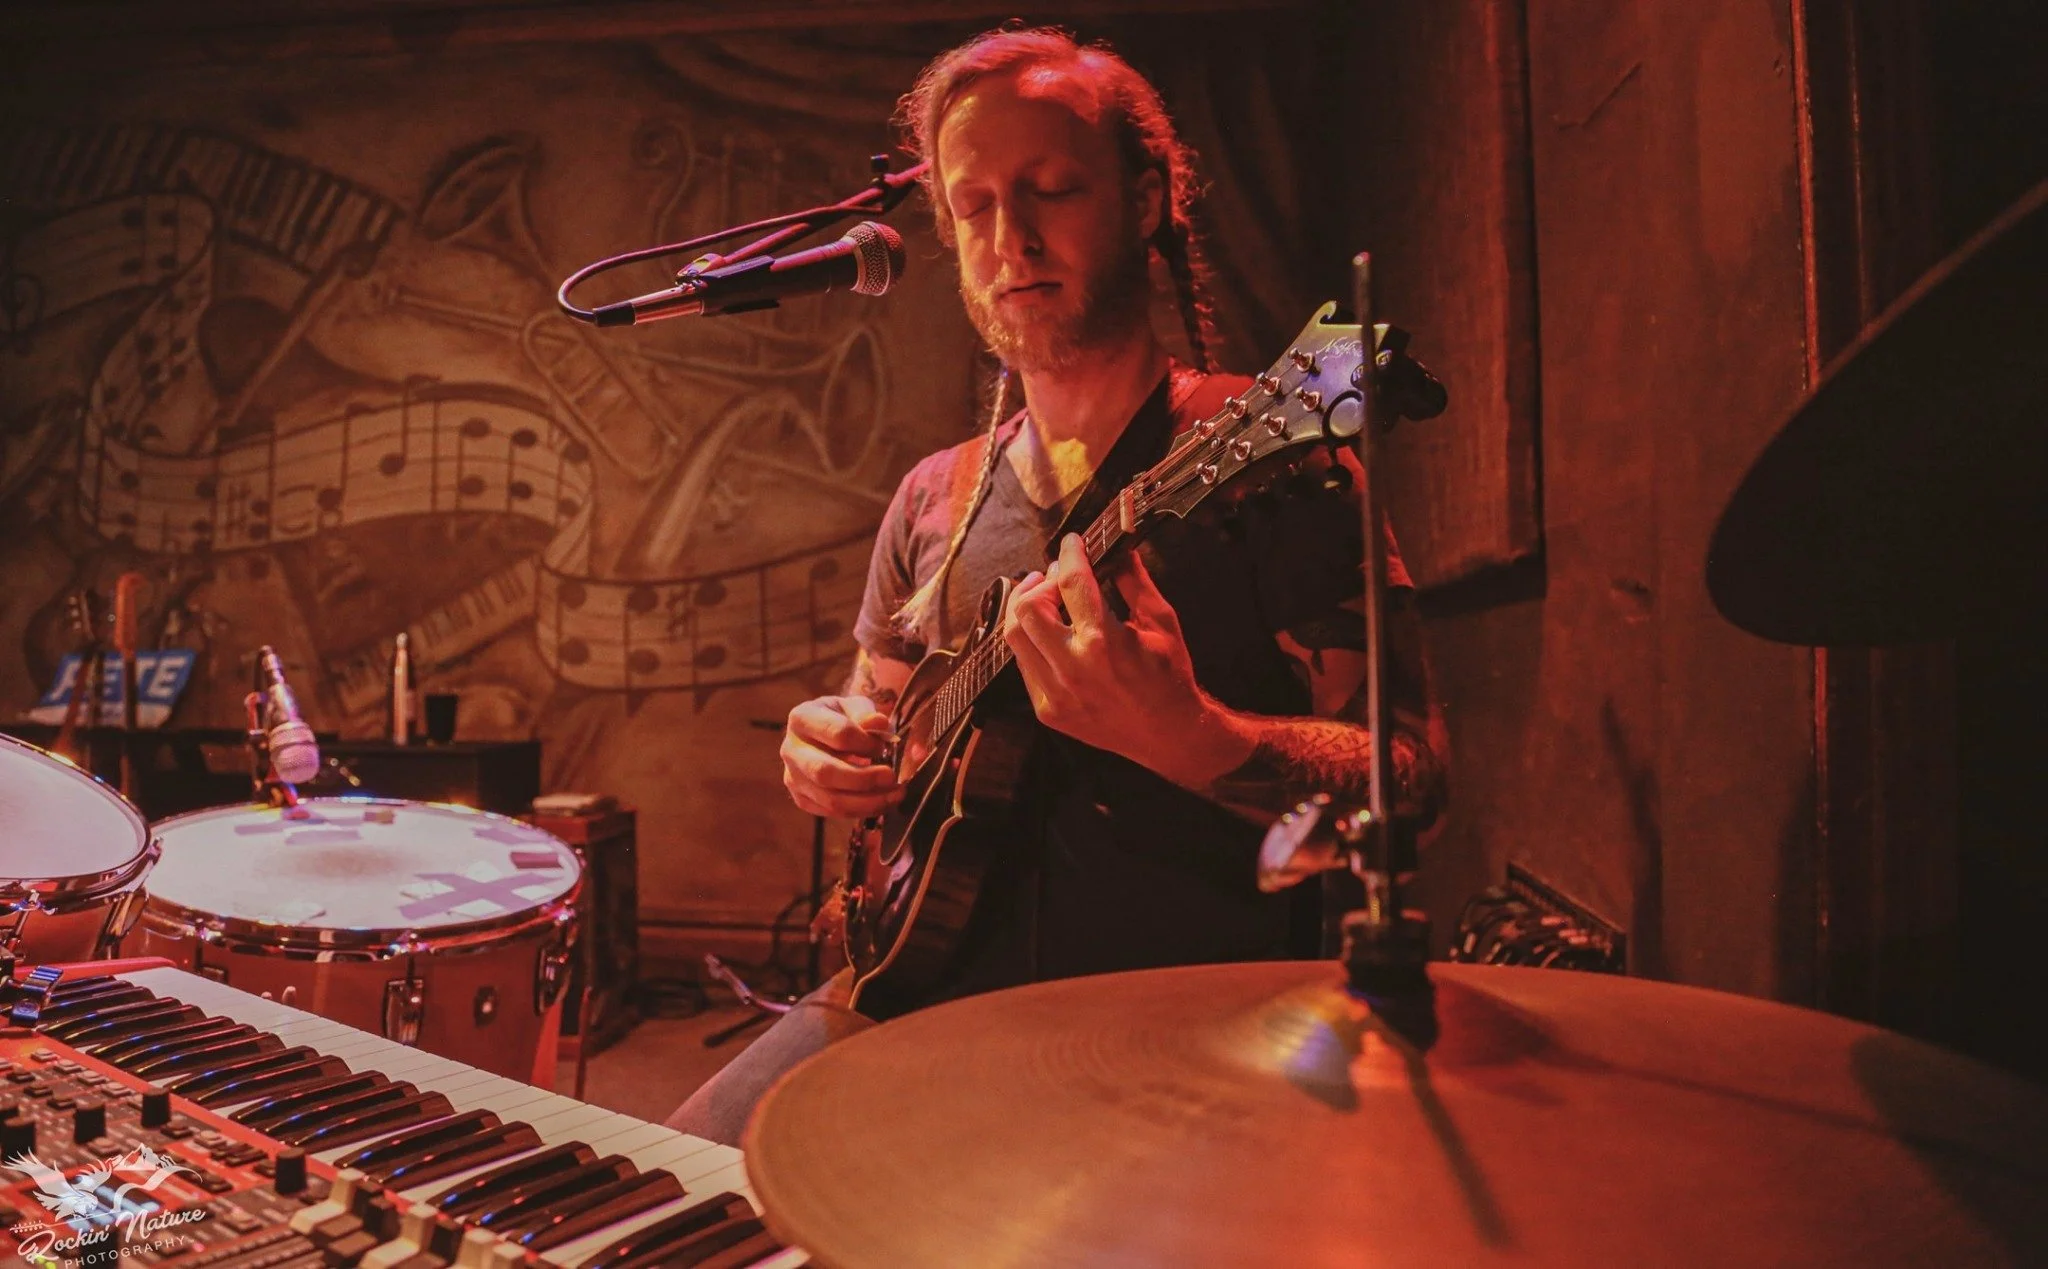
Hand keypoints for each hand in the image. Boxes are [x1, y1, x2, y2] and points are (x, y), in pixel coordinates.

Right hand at [780, 694, 901, 817]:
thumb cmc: (844, 717)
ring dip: (868, 801)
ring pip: (829, 799)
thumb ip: (866, 713)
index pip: (837, 733)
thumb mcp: (856, 706)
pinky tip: (882, 802)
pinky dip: (861, 810)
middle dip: (864, 779)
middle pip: (825, 772)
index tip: (883, 746)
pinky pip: (831, 812)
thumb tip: (879, 723)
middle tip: (892, 777)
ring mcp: (793, 777)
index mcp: (802, 718)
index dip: (866, 743)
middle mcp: (790, 749)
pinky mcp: (802, 798)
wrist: (826, 735)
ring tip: (895, 794)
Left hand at [1003, 533, 1251, 786]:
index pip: (1071, 582)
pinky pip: (1024, 665)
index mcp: (1104, 641)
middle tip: (1055, 576)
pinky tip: (1048, 633)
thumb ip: (1134, 580)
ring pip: (1014, 636)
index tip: (1072, 543)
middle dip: (1040, 582)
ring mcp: (1056, 692)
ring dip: (1025, 609)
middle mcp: (1073, 667)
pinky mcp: (1048, 710)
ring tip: (1042, 597)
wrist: (1168, 734)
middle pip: (1028, 607)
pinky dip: (1031, 641)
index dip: (1069, 554)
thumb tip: (1118, 546)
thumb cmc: (1169, 675)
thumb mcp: (1161, 621)